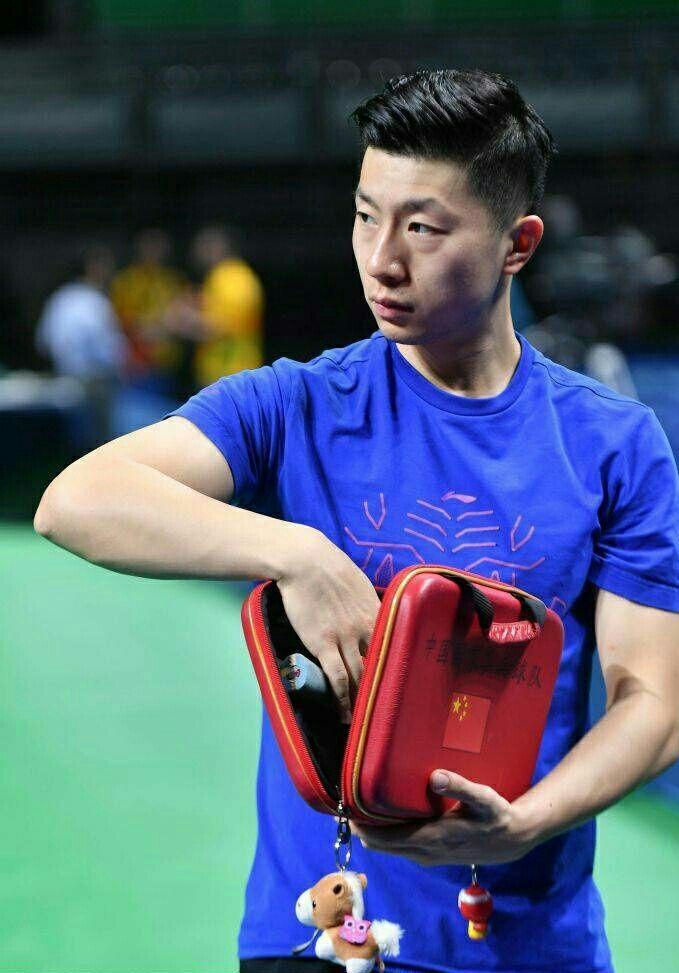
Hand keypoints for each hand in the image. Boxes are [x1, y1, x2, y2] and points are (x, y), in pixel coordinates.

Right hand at [276, 527, 380, 723]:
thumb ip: (367, 603)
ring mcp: (346, 637)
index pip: (396, 647)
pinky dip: (342, 698)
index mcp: (378, 612)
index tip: (400, 686)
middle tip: (387, 712)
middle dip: (384, 691)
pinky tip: (342, 713)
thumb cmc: (328, 566)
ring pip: (361, 676)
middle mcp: (367, 627)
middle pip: (381, 666)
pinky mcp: (323, 643)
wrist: (304, 560)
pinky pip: (337, 677)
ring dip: (363, 701)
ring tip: (364, 721)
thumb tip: (371, 614)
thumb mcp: (359, 583)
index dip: (397, 669)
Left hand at [351, 770, 539, 864]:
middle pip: (379, 845)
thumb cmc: (496, 815)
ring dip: (374, 832)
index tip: (346, 804)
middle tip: (348, 800)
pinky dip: (387, 836)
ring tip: (362, 804)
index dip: (360, 825)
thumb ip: (459, 786)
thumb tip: (434, 776)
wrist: (512, 841)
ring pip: (389, 848)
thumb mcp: (483, 798)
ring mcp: (427, 857)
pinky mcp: (431, 855)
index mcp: (431, 839)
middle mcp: (424, 852)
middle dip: (361, 826)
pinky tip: (386, 816)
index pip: (383, 839)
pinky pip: (400, 848)